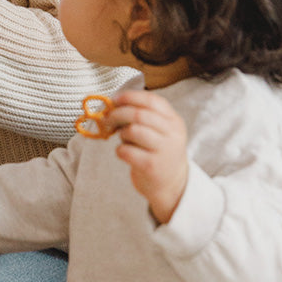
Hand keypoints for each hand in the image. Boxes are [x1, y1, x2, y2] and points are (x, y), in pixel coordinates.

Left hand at [106, 90, 188, 224]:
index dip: (129, 97)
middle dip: (117, 114)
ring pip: (132, 130)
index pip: (152, 100)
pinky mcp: (151, 166)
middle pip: (139, 114)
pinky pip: (126, 150)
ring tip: (123, 139)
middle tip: (107, 119)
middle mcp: (172, 134)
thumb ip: (142, 116)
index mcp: (174, 121)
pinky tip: (125, 153)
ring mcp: (163, 151)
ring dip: (121, 133)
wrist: (172, 184)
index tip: (114, 99)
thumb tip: (112, 105)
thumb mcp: (161, 131)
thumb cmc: (159, 152)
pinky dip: (119, 150)